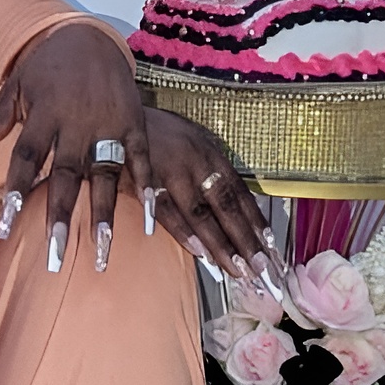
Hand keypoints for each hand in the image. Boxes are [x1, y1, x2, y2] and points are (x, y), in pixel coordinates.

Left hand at [0, 23, 280, 281]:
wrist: (90, 36)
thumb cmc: (46, 68)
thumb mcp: (14, 88)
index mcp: (43, 113)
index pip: (26, 159)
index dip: (17, 193)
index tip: (6, 229)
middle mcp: (77, 120)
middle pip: (66, 174)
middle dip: (61, 216)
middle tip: (56, 256)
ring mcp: (109, 122)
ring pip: (105, 173)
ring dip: (104, 213)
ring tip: (102, 251)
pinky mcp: (135, 122)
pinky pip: (142, 159)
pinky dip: (146, 188)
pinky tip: (150, 221)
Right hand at [143, 106, 277, 281]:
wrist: (113, 115)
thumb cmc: (153, 133)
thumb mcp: (187, 142)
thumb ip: (207, 170)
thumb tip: (231, 204)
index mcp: (209, 152)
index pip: (239, 192)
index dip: (256, 220)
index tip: (270, 245)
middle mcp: (196, 162)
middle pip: (226, 207)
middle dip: (245, 240)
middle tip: (262, 267)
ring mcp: (171, 172)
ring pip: (201, 215)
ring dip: (220, 245)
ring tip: (237, 269)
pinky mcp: (144, 183)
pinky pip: (168, 213)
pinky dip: (185, 234)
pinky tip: (201, 254)